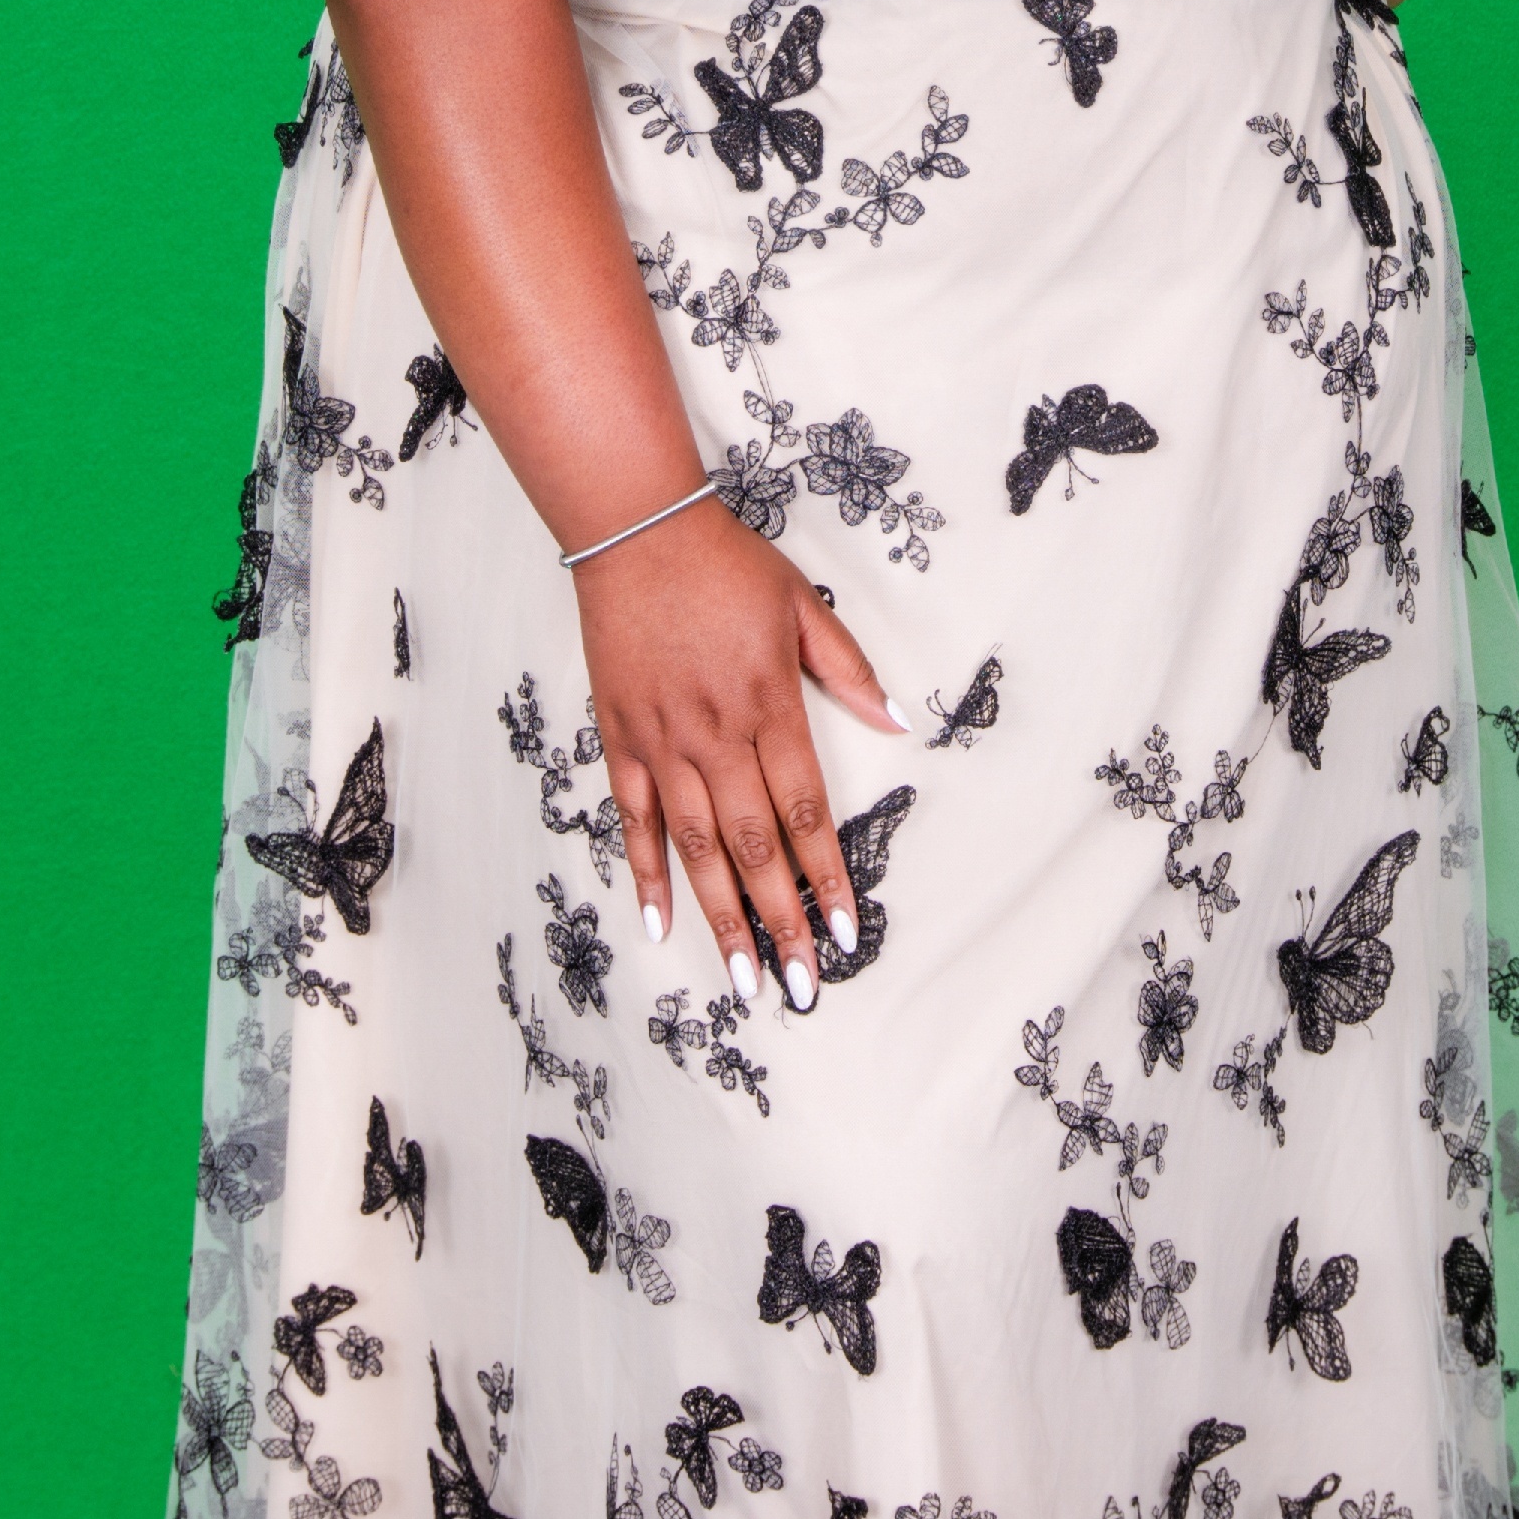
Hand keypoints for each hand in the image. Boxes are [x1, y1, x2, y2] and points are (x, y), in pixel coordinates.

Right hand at [572, 498, 905, 1011]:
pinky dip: (646, 874)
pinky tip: (658, 923)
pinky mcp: (621, 739)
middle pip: (755, 848)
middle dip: (781, 922)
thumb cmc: (725, 565)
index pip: (807, 812)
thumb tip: (896, 722)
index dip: (827, 876)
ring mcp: (664, 743)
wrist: (637, 531)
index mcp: (770, 706)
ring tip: (742, 980)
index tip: (845, 932)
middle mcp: (717, 736)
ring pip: (697, 849)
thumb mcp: (803, 605)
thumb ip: (847, 669)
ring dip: (721, 919)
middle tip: (801, 987)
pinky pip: (635, 820)